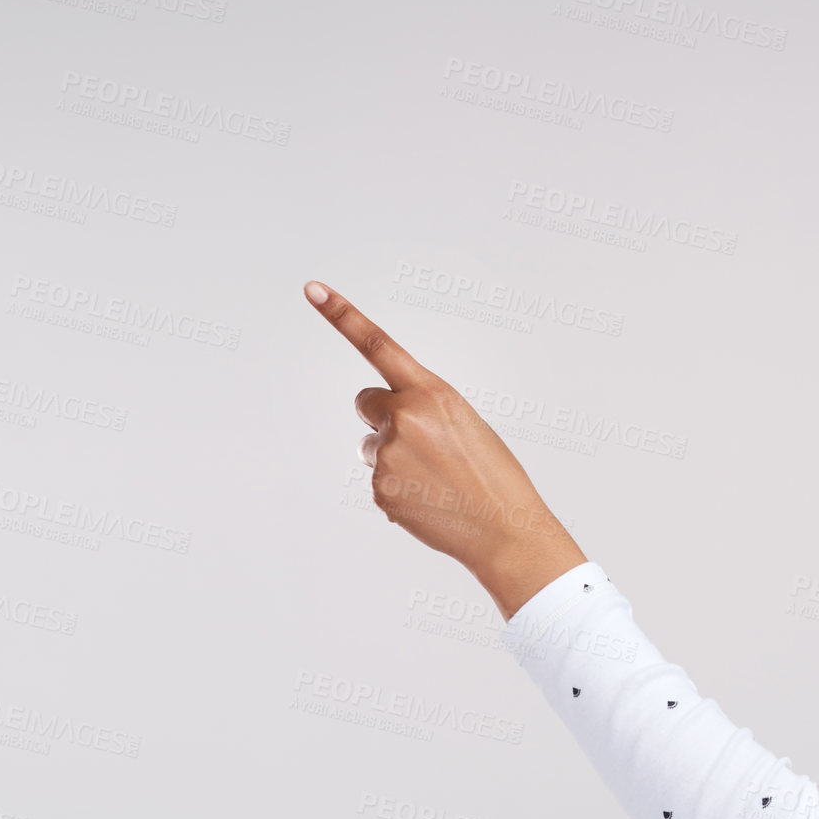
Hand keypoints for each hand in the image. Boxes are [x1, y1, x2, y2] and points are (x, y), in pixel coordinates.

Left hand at [303, 280, 586, 617]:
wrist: (505, 529)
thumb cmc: (493, 474)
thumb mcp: (465, 421)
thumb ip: (423, 407)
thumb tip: (384, 424)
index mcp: (432, 392)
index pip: (378, 345)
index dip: (342, 314)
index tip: (312, 289)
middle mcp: (404, 417)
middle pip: (365, 403)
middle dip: (383, 418)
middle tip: (425, 445)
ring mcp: (388, 455)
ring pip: (372, 447)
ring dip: (395, 458)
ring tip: (436, 479)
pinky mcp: (380, 490)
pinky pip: (379, 480)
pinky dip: (399, 489)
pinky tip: (430, 500)